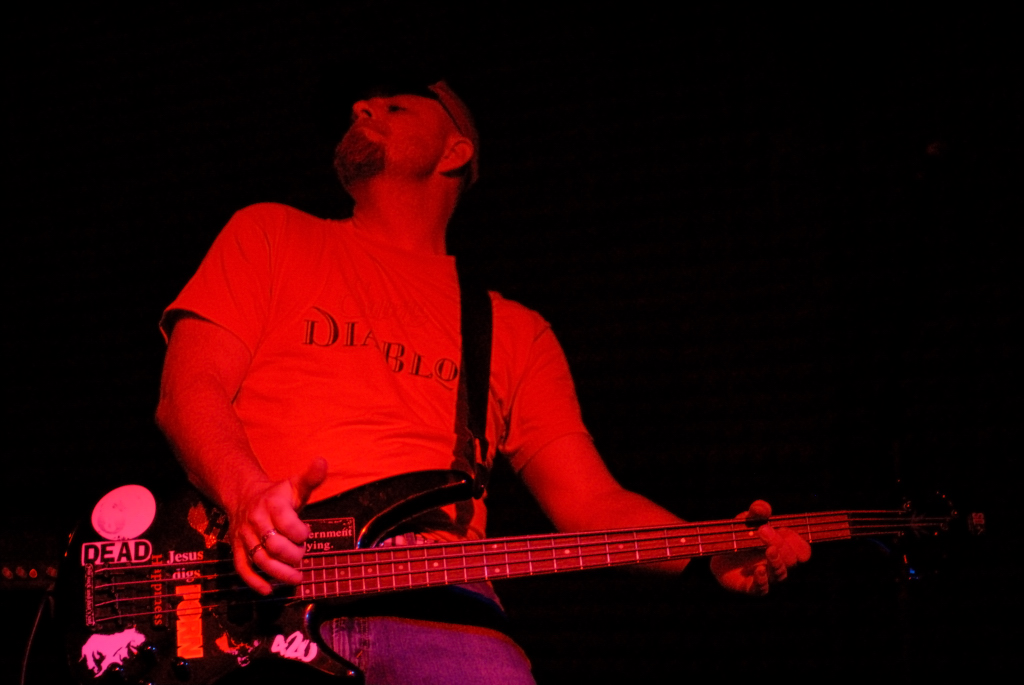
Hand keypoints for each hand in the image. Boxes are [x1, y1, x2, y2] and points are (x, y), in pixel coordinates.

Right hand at [228, 458, 327, 594]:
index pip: (287, 523)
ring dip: (279, 573)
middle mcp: (256, 520)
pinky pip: (242, 568)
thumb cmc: (278, 495)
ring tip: (296, 578)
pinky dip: (254, 582)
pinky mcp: (237, 548)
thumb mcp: (295, 485)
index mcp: (272, 503)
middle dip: (294, 555)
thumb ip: (311, 478)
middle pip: (275, 545)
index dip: (300, 533)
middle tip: (302, 556)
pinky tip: (268, 591)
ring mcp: (245, 536)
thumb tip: (323, 461)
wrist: (245, 496)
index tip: (306, 534)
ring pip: (260, 559)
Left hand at [710, 500, 810, 595]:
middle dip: (781, 544)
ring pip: (780, 575)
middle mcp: (778, 565)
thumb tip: (763, 508)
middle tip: (762, 530)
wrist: (718, 554)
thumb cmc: (740, 536)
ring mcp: (766, 577)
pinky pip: (762, 589)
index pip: (803, 552)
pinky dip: (762, 580)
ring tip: (769, 550)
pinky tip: (758, 570)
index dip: (798, 542)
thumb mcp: (747, 520)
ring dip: (777, 562)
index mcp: (784, 549)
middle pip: (792, 560)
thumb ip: (757, 511)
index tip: (783, 529)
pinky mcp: (750, 587)